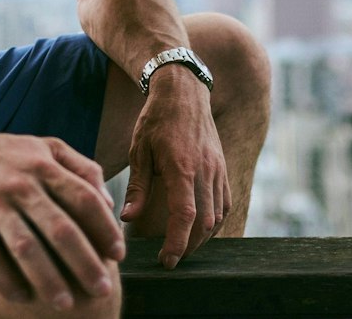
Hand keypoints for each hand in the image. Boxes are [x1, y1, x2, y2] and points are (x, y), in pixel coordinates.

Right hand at [0, 129, 125, 306]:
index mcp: (45, 167)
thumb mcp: (49, 148)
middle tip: (102, 289)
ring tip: (64, 303)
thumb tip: (109, 204)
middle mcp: (21, 185)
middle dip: (84, 262)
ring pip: (24, 247)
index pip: (83, 199)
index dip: (105, 228)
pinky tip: (22, 298)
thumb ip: (83, 169)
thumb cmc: (9, 153)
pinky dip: (5, 280)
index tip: (118, 254)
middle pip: (59, 228)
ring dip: (47, 278)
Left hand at [120, 69, 226, 268]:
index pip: (185, 215)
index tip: (166, 260)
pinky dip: (215, 220)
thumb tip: (127, 218)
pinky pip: (225, 202)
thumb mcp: (139, 149)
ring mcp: (217, 169)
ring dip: (202, 237)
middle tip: (171, 259)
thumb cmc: (156, 119)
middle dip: (189, 247)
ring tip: (183, 247)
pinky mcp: (222, 167)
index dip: (177, 243)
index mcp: (181, 167)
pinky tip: (200, 227)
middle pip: (204, 222)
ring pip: (217, 215)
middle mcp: (205, 170)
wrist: (184, 91)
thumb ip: (138, 186)